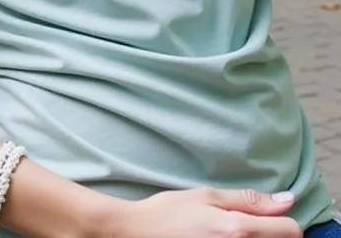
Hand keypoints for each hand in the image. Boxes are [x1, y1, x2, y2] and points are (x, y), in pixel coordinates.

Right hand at [102, 187, 299, 237]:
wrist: (139, 234)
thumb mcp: (207, 196)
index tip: (269, 217)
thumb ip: (248, 200)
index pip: (291, 231)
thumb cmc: (170, 212)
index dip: (284, 221)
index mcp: (239, 230)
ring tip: (230, 234)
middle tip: (247, 226)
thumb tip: (287, 199)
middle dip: (272, 234)